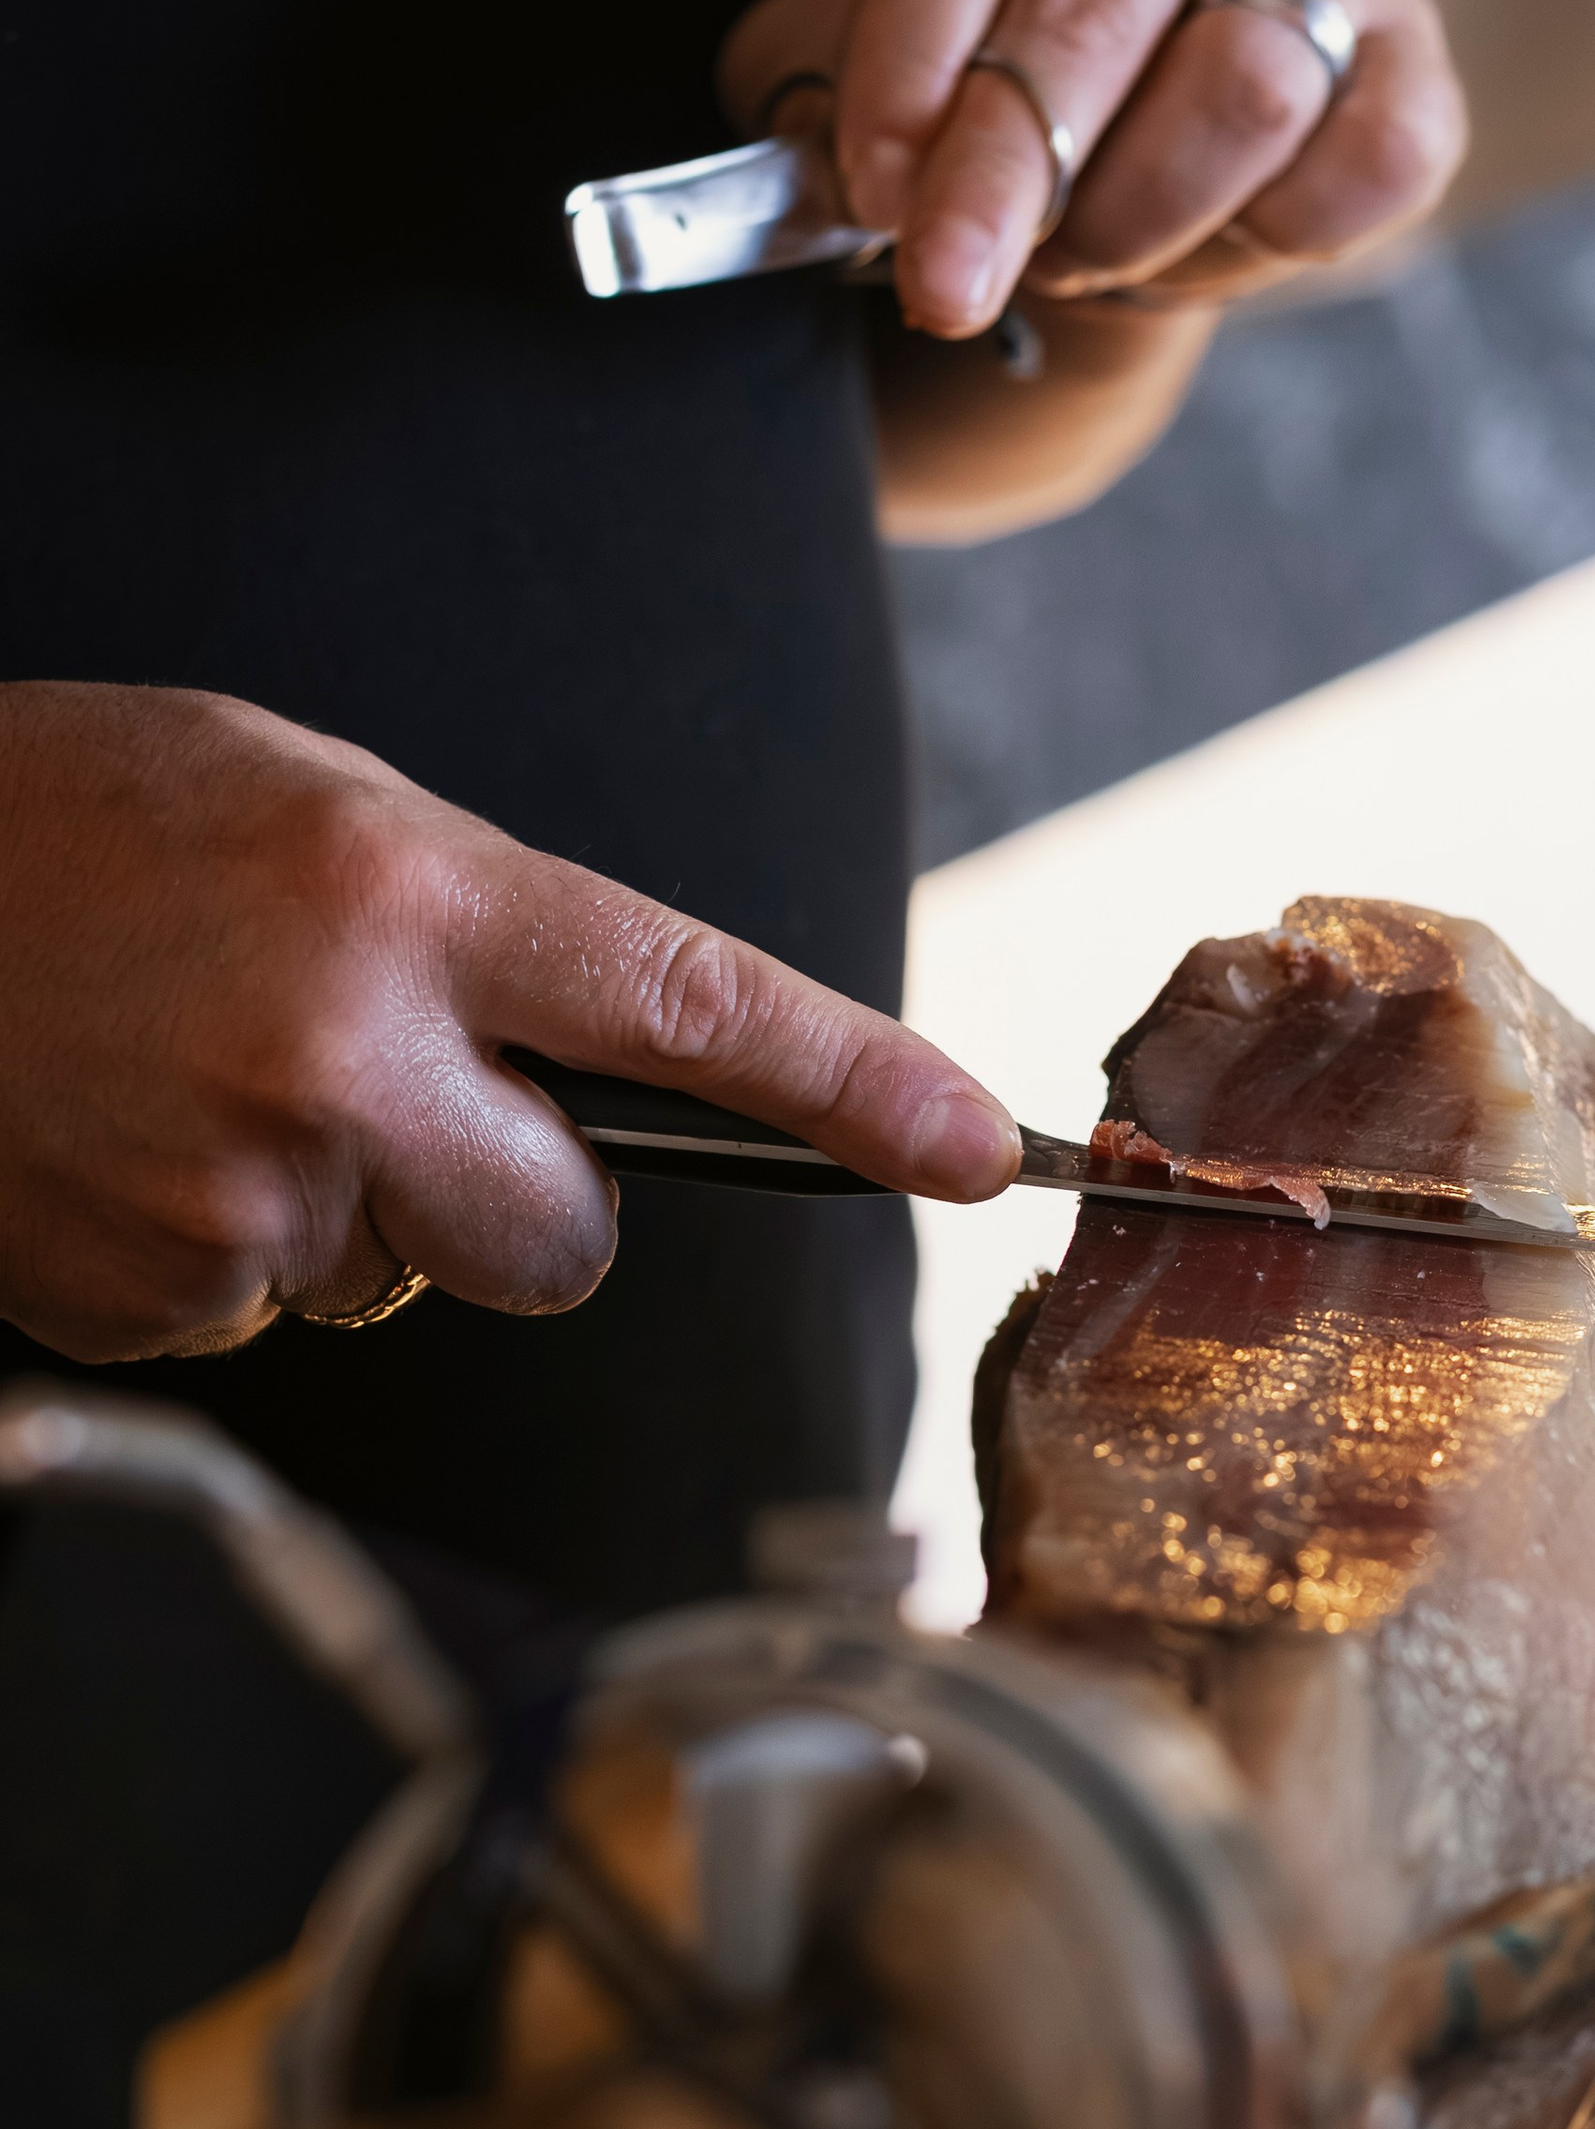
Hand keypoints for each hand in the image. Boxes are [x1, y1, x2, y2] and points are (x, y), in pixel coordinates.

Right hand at [0, 682, 1018, 1362]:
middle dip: (517, 1193)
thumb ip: (488, 940)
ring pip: (411, 1283)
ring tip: (207, 1081)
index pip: (693, 1006)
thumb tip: (622, 1082)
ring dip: (352, 1211)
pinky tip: (139, 1143)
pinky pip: (274, 1319)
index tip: (971, 1145)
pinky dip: (228, 1251)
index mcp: (405, 898)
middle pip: (568, 1237)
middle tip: (391, 1089)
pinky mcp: (152, 1302)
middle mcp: (341, 1057)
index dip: (854, 1084)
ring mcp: (240, 1199)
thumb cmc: (83, 823)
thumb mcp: (321, 809)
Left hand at [718, 0, 1467, 344]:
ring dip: (1139, 214)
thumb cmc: (968, 96)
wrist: (1114, 150)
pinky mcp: (1413, 64)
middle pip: (1099, 13)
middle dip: (1009, 174)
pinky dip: (1278, 236)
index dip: (911, 65)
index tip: (875, 191)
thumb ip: (826, 102)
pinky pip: (1369, 163)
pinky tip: (1211, 241)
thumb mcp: (848, 74)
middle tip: (948, 286)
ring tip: (1087, 249)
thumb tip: (871, 177)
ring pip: (1243, 90)